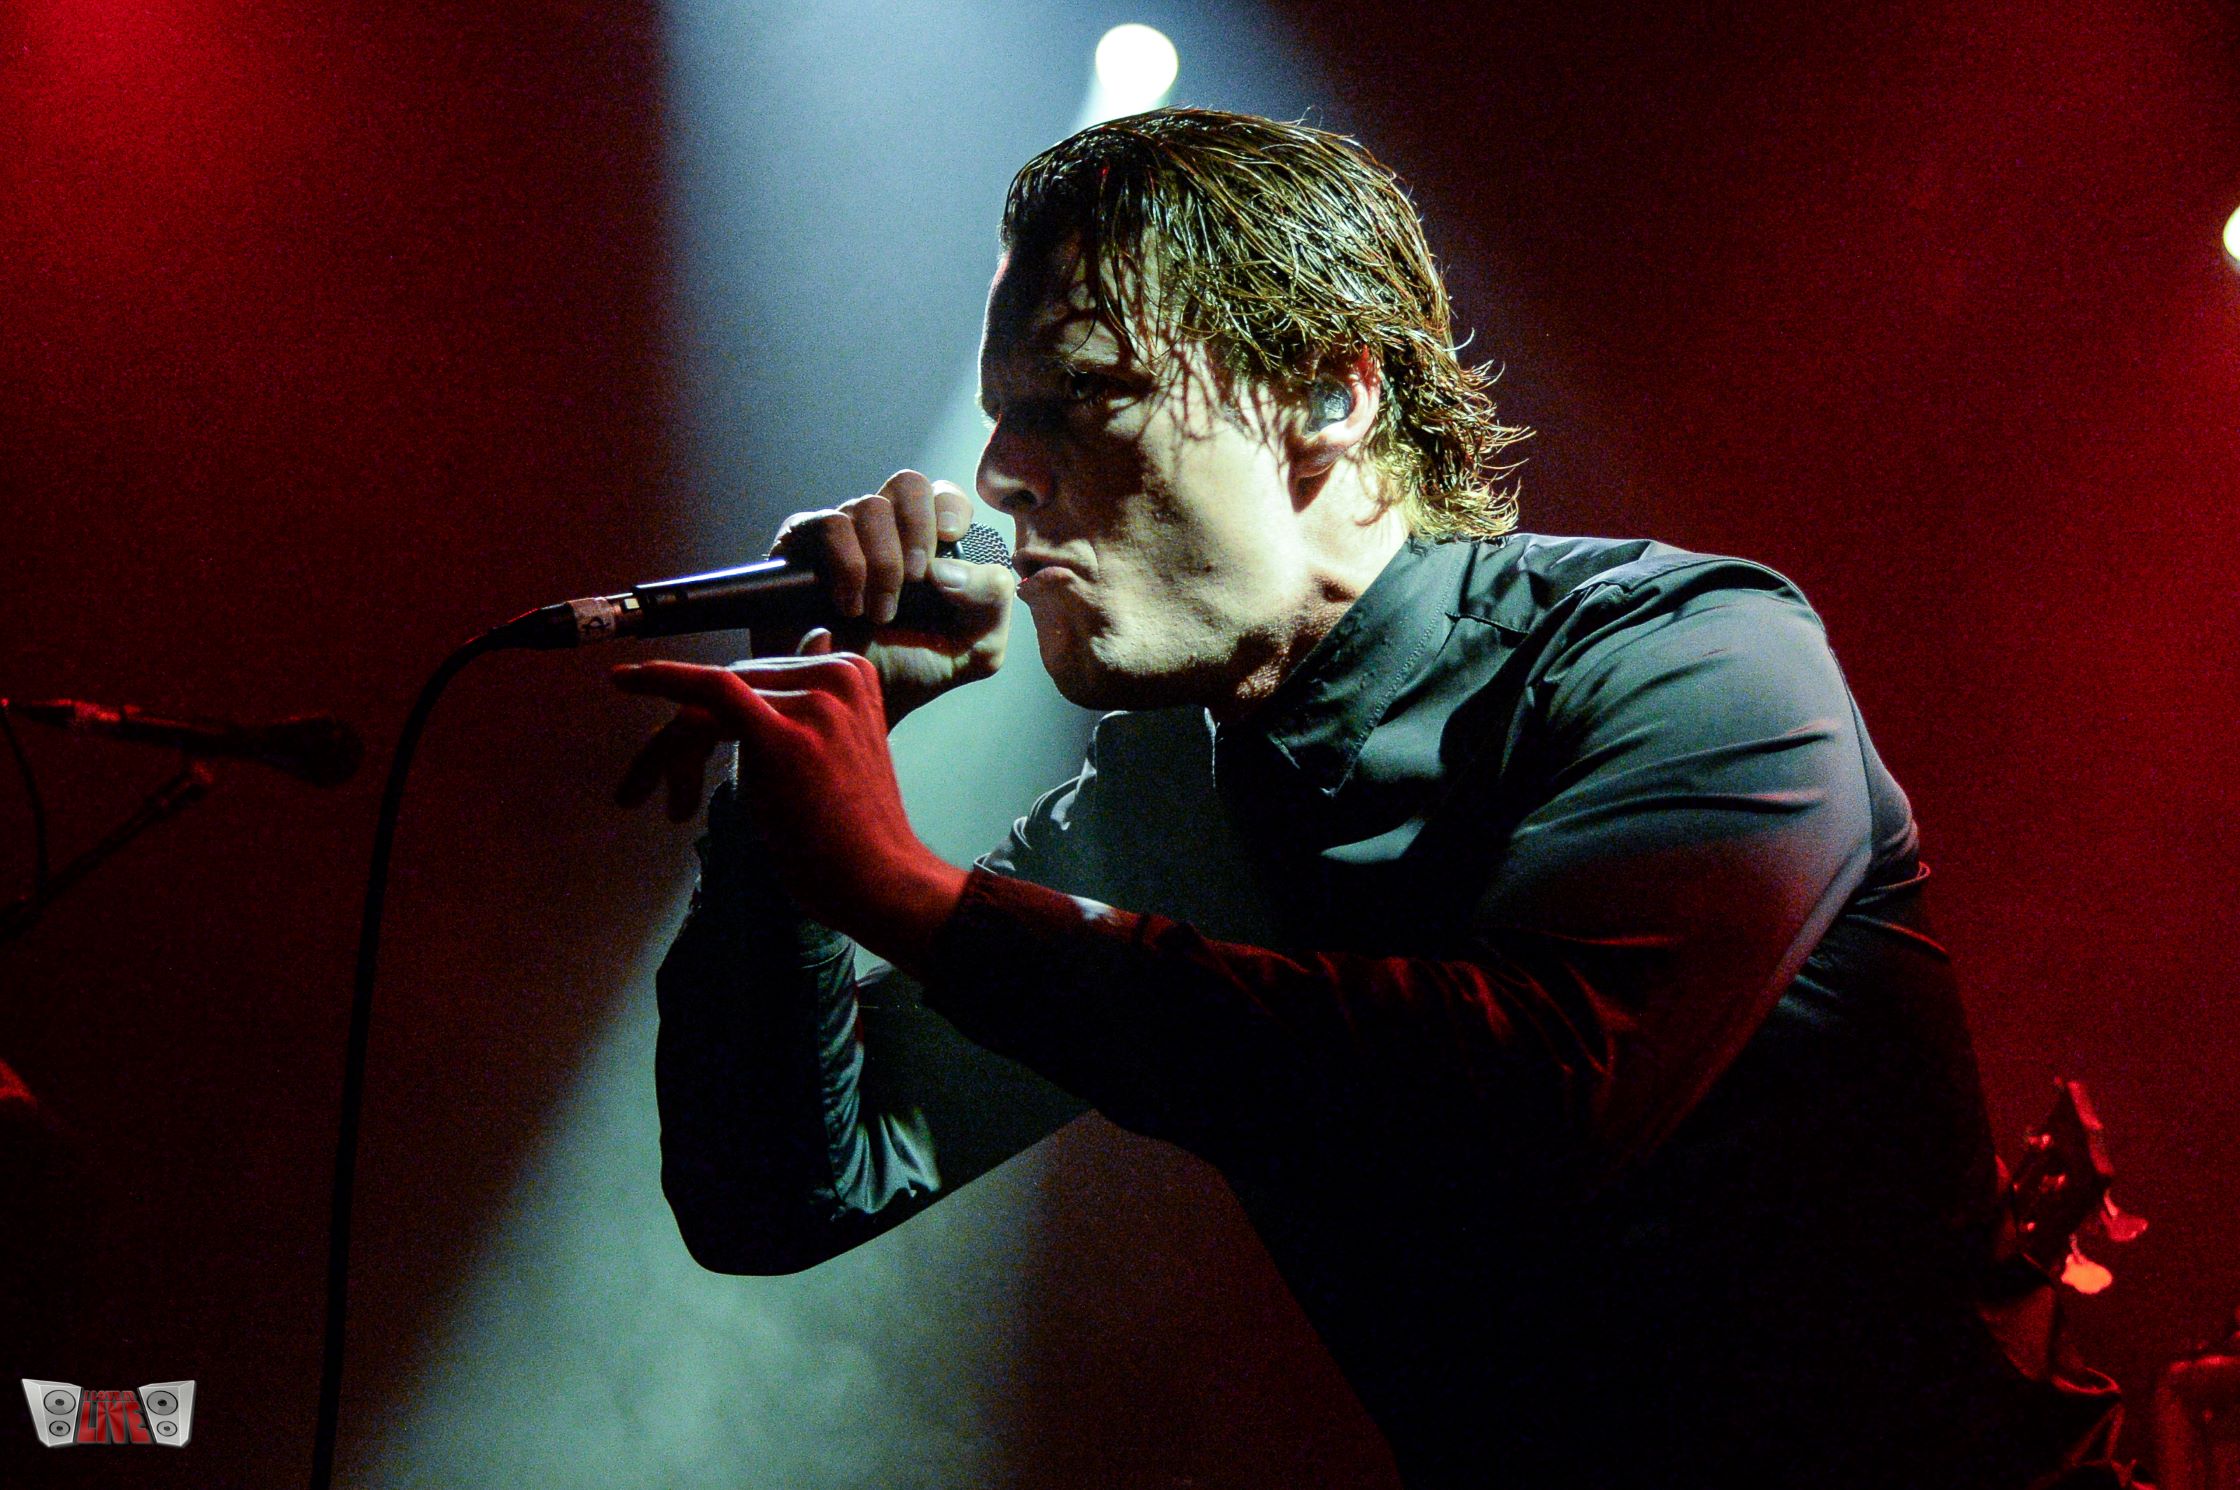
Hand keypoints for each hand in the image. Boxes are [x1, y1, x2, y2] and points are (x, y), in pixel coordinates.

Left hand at [612, 649, 965, 972]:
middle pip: (729, 687)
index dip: (711, 714)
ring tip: (650, 799)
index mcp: (850, 672)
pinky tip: (624, 680)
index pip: (757, 678)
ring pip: (710, 703)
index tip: (682, 743)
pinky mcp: (782, 733)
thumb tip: (810, 638)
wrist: (880, 879)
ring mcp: (812, 702)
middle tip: (650, 790)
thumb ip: (809, 704)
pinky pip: (712, 692)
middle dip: (685, 738)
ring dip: (669, 752)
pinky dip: (663, 681)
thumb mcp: (835, 748)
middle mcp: (834, 674)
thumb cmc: (854, 831)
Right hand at [770, 469, 1014, 722]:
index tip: (949, 541)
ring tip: (879, 613)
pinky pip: (832, 526)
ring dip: (884, 564)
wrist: (852, 704)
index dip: (950, 508)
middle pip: (909, 483)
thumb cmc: (909, 672)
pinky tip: (849, 606)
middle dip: (919, 530)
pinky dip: (850, 567)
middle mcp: (884, 532)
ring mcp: (842, 534)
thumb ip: (993, 600)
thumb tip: (949, 567)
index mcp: (928, 545)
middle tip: (918, 579)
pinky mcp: (801, 544)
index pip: (943, 495)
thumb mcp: (977, 647)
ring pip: (871, 506)